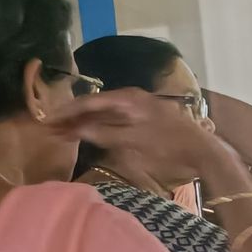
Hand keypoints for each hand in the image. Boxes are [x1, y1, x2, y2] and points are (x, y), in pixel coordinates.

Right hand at [47, 88, 219, 179]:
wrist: (203, 152)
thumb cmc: (170, 146)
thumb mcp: (134, 142)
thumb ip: (104, 133)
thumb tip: (76, 128)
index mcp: (127, 98)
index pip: (89, 101)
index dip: (67, 112)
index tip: (48, 121)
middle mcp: (131, 98)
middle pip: (95, 105)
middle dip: (72, 117)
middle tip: (51, 129)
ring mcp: (138, 109)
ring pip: (104, 113)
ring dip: (84, 122)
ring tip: (64, 132)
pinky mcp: (144, 120)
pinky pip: (115, 120)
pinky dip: (100, 126)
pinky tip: (89, 134)